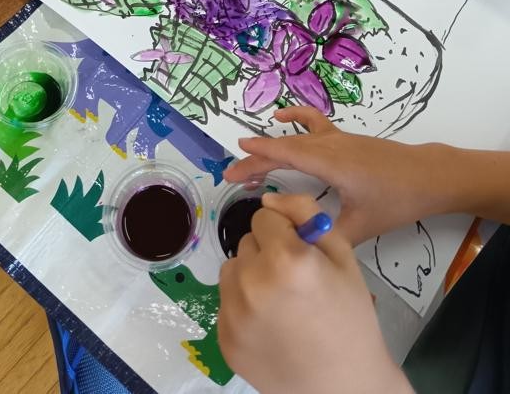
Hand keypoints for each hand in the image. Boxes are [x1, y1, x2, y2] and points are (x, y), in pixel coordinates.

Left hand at [218, 193, 411, 393]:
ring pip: (232, 270)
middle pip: (247, 242)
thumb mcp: (341, 253)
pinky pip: (225, 302)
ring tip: (281, 301)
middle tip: (295, 281)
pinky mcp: (224, 338)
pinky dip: (242, 306)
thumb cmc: (349, 317)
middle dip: (267, 252)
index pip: (264, 217)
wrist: (344, 386)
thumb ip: (305, 213)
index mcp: (285, 258)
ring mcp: (233, 314)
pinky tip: (270, 324)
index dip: (286, 232)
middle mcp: (252, 283)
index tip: (302, 253)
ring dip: (251, 276)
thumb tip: (268, 199)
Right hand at [225, 105, 453, 244]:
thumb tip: (297, 242)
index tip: (234, 158)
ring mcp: (338, 139)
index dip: (258, 155)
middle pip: (286, 148)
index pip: (286, 155)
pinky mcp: (345, 140)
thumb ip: (326, 235)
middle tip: (231, 174)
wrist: (429, 176)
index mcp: (330, 163)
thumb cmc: (397, 199)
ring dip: (272, 146)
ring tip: (250, 156)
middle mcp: (330, 146)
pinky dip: (296, 119)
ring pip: (296, 138)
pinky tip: (283, 118)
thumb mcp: (361, 225)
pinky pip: (313, 125)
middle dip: (256, 159)